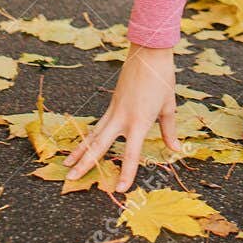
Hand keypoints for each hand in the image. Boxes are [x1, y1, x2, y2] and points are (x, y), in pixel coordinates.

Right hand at [63, 42, 181, 191]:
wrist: (149, 52)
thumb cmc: (162, 78)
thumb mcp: (169, 106)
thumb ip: (169, 130)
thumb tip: (175, 149)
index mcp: (139, 121)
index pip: (131, 153)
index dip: (127, 173)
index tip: (121, 189)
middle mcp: (122, 117)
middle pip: (100, 145)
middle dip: (85, 163)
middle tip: (71, 178)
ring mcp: (114, 109)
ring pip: (93, 134)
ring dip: (80, 150)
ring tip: (67, 164)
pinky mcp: (112, 103)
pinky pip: (98, 124)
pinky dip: (89, 136)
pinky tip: (82, 145)